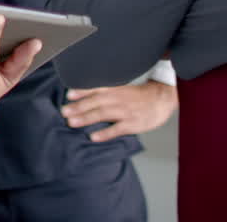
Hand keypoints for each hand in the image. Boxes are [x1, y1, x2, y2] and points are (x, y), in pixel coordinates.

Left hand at [62, 80, 178, 141]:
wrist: (162, 98)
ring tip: (72, 123)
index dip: (82, 92)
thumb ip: (106, 92)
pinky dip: (105, 133)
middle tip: (64, 112)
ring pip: (103, 114)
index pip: (96, 89)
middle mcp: (118, 99)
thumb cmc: (139, 96)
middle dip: (78, 107)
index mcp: (115, 90)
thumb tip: (85, 97)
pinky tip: (93, 137)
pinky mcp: (133, 124)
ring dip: (86, 118)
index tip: (68, 95)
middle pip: (96, 102)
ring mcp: (125, 111)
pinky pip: (117, 129)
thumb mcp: (122, 89)